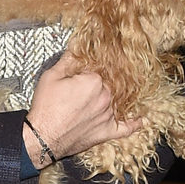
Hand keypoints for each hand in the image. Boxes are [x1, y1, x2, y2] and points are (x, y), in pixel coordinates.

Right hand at [26, 49, 143, 162]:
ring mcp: (108, 115)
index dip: (93, 68)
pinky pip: (127, 127)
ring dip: (120, 97)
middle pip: (112, 83)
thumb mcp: (51, 76)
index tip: (88, 69)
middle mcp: (106, 97)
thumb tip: (78, 46)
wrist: (42, 138)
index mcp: (94, 81)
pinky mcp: (107, 131)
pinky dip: (135, 122)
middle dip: (105, 82)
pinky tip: (142, 118)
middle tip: (93, 85)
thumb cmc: (45, 108)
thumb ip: (68, 60)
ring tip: (123, 92)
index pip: (101, 67)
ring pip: (121, 101)